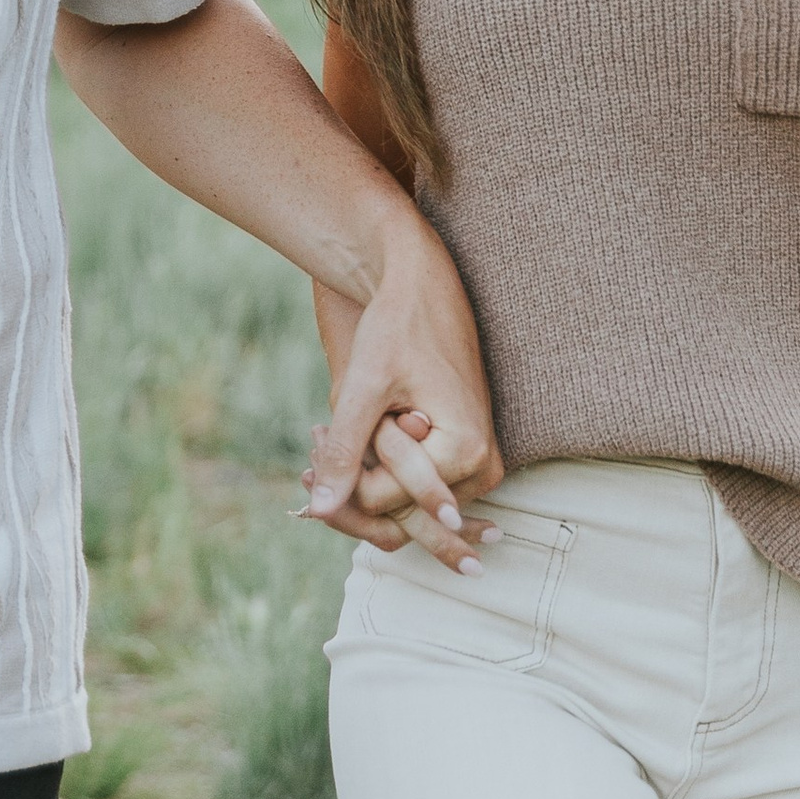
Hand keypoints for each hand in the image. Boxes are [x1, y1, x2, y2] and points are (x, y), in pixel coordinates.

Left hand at [304, 223, 502, 566]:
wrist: (425, 287)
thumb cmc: (395, 327)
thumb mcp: (364, 388)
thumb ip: (345, 452)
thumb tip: (320, 512)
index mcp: (464, 452)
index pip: (383, 500)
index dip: (341, 475)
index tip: (317, 433)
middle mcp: (482, 467)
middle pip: (399, 510)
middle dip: (351, 482)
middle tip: (317, 434)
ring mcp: (479, 466)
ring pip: (406, 502)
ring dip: (363, 475)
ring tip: (327, 430)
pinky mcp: (467, 457)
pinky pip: (417, 483)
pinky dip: (380, 466)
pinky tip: (350, 432)